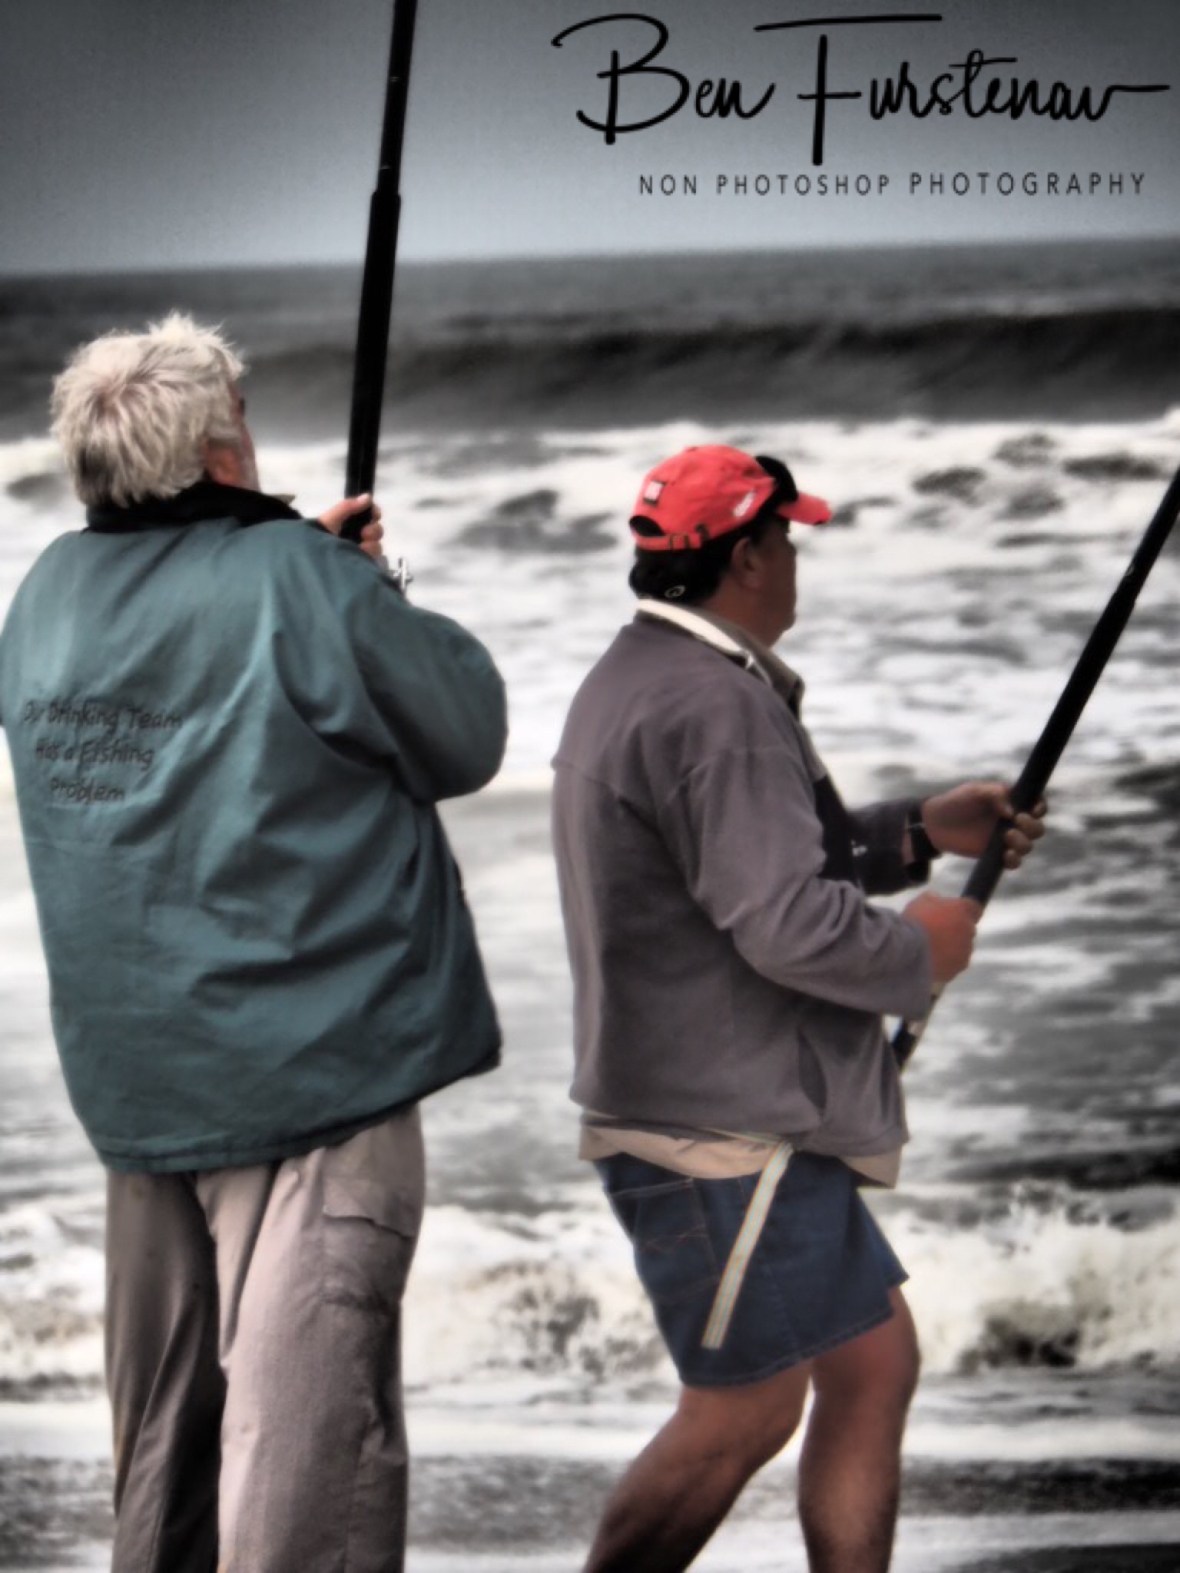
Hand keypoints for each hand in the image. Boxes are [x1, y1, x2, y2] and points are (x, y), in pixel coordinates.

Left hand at [317, 494, 386, 565]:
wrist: (314, 560)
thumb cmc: (319, 537)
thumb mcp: (330, 518)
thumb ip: (348, 506)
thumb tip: (368, 497)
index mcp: (348, 524)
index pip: (368, 516)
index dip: (373, 513)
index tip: (374, 515)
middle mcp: (356, 538)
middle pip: (376, 531)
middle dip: (373, 530)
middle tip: (364, 534)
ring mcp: (359, 554)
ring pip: (377, 546)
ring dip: (371, 545)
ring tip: (361, 549)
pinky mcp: (362, 566)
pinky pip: (375, 560)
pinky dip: (370, 557)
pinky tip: (362, 557)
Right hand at [903, 891, 980, 984]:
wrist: (907, 950)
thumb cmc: (914, 922)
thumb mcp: (921, 901)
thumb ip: (934, 900)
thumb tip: (937, 900)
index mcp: (963, 910)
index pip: (974, 908)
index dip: (963, 911)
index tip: (952, 913)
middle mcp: (969, 931)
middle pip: (966, 930)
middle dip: (954, 930)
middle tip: (934, 932)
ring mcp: (965, 952)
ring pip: (960, 949)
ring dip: (949, 948)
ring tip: (927, 949)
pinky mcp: (956, 969)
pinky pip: (952, 965)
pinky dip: (943, 963)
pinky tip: (926, 961)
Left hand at [920, 781, 1046, 869]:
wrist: (936, 823)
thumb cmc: (957, 801)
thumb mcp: (975, 791)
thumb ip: (995, 794)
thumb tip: (1013, 811)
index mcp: (1012, 801)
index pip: (1036, 804)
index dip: (1040, 807)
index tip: (1034, 809)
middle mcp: (1013, 821)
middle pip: (1037, 828)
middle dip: (1032, 826)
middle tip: (1016, 821)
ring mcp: (1006, 839)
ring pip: (1028, 846)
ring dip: (1023, 843)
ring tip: (1007, 836)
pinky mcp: (996, 854)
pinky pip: (1014, 862)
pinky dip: (1014, 860)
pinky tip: (1006, 855)